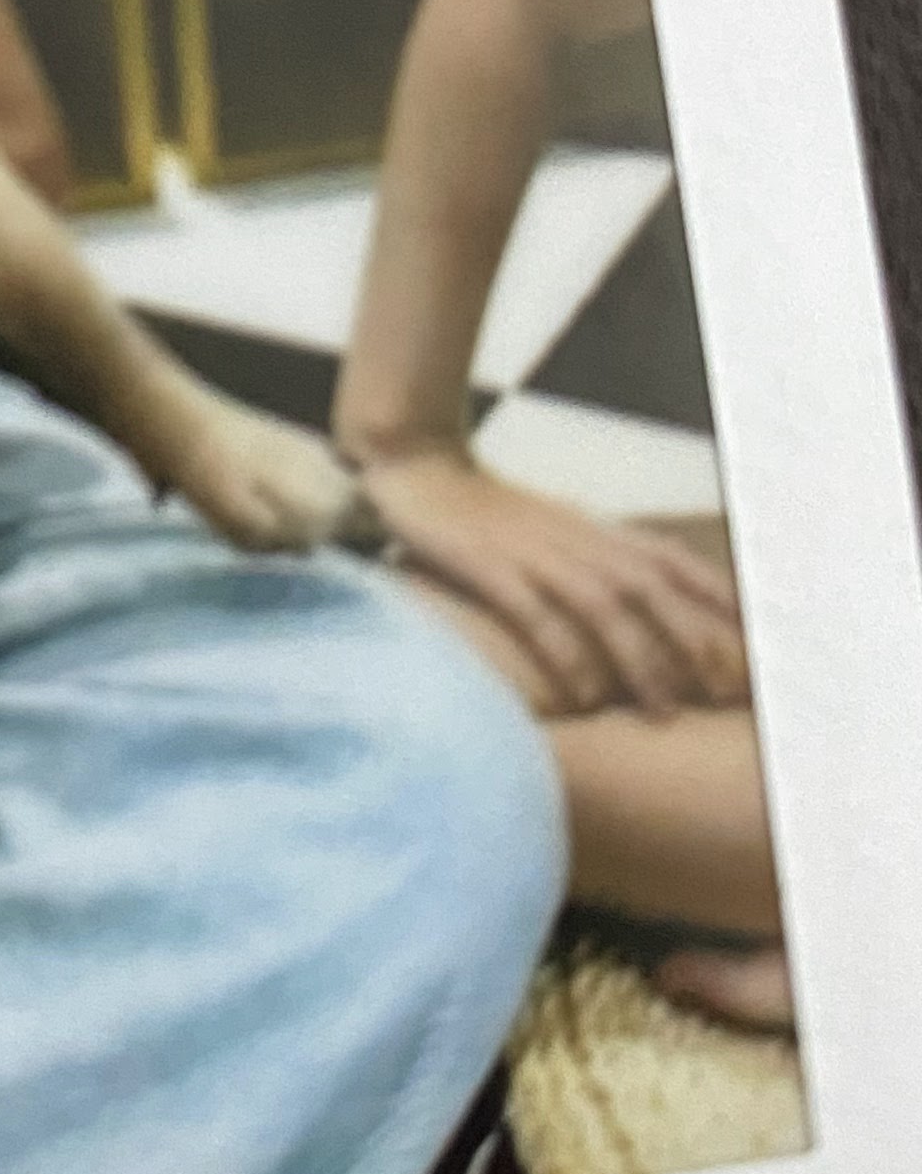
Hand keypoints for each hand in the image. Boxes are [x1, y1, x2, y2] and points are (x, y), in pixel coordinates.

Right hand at [355, 446, 746, 715]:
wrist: (415, 465)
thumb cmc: (486, 509)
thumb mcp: (553, 526)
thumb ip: (597, 557)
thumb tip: (647, 604)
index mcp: (593, 527)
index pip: (673, 561)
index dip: (720, 600)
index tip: (757, 643)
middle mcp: (574, 538)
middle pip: (652, 588)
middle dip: (693, 639)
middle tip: (724, 692)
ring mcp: (531, 551)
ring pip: (603, 605)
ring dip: (640, 656)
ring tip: (664, 708)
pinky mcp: (486, 566)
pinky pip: (534, 614)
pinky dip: (564, 654)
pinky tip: (582, 696)